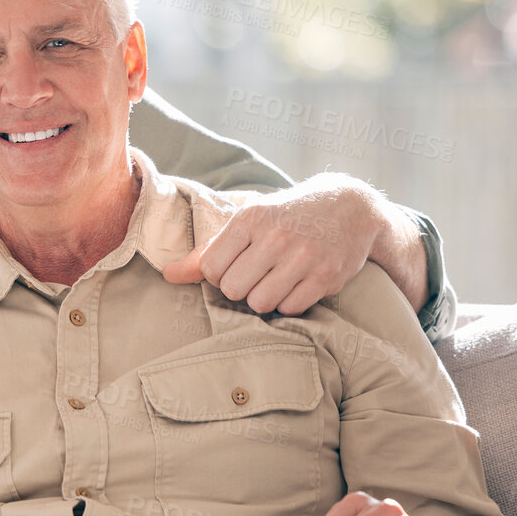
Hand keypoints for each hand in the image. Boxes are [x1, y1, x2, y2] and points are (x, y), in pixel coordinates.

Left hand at [163, 175, 389, 314]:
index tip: (235, 265)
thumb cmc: (286, 218)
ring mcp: (303, 256)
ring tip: (276, 280)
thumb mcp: (247, 224)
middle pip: (233, 290)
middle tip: (257, 275)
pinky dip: (290, 303)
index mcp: (249, 220)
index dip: (218, 275)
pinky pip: (291, 308)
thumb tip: (167, 275)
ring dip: (265, 298)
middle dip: (241, 288)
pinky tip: (297, 284)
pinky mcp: (326, 276)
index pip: (211, 269)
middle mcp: (276, 236)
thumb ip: (206, 253)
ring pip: (261, 303)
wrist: (350, 207)